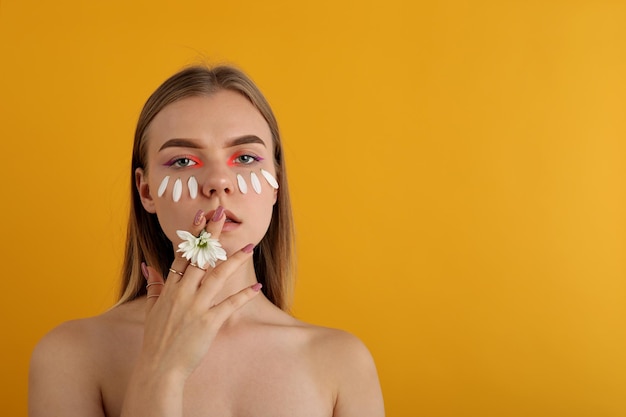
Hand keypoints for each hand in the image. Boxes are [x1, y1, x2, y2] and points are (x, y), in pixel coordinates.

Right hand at [140, 207, 260, 380]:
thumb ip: (153, 286)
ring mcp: (195, 307)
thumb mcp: (151, 310)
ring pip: (217, 276)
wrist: (158, 368)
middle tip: (223, 213)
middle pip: (200, 257)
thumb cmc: (156, 340)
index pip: (182, 254)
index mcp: (169, 288)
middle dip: (212, 234)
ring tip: (250, 246)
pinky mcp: (208, 323)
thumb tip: (148, 266)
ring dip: (235, 260)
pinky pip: (229, 304)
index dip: (193, 233)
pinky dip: (244, 295)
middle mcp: (182, 293)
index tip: (202, 215)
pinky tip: (257, 286)